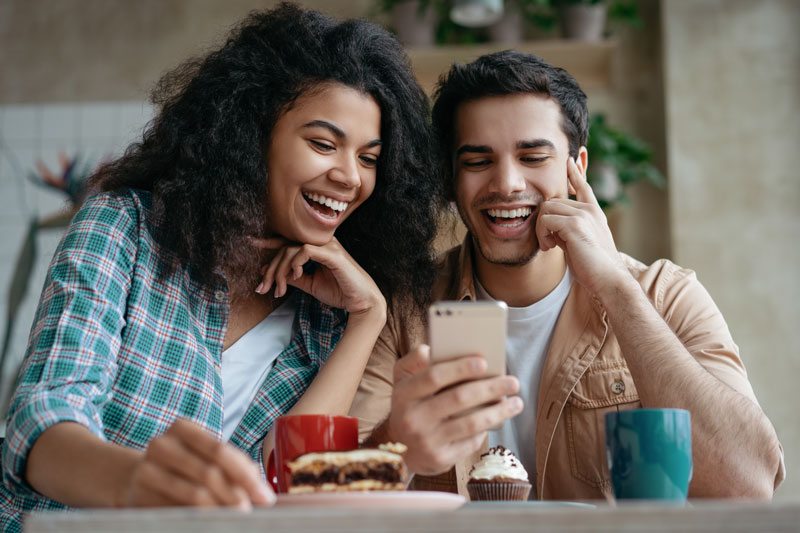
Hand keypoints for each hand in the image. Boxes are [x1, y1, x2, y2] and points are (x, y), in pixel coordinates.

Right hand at [125, 419, 274, 508]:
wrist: (134, 477)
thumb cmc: (182, 466)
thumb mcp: (204, 456)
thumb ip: (231, 466)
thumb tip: (261, 488)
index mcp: (182, 428)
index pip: (220, 451)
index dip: (245, 475)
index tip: (265, 496)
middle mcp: (161, 445)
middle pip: (208, 473)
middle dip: (236, 495)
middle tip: (251, 511)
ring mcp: (146, 470)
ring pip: (194, 494)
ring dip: (221, 509)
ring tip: (236, 518)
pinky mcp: (138, 497)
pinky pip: (177, 510)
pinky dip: (200, 518)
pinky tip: (213, 522)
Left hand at [251, 237, 385, 318]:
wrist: (362, 302)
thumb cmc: (340, 292)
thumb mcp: (311, 285)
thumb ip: (295, 277)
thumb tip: (273, 273)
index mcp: (317, 248)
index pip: (289, 241)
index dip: (269, 242)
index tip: (251, 243)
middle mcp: (322, 243)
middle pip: (285, 247)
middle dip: (270, 268)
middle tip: (263, 287)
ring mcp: (328, 246)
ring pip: (291, 249)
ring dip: (280, 270)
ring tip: (279, 289)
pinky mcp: (332, 254)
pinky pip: (305, 250)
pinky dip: (295, 263)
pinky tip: (296, 276)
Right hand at [387, 345, 521, 475]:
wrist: (398, 449)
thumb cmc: (408, 405)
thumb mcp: (402, 380)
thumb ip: (414, 361)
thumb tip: (430, 349)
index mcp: (404, 394)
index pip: (434, 377)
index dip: (460, 368)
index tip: (484, 362)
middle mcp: (413, 418)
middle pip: (459, 398)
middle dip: (490, 388)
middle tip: (513, 381)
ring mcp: (427, 440)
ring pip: (471, 423)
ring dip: (499, 412)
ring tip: (517, 403)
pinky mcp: (440, 459)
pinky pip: (471, 441)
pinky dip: (487, 429)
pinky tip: (499, 419)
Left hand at [536, 156, 628, 296]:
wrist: (609, 279)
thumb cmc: (594, 267)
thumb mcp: (580, 242)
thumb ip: (568, 230)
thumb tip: (552, 226)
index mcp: (594, 213)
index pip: (583, 186)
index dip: (574, 172)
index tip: (569, 160)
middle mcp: (589, 210)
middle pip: (553, 201)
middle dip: (544, 221)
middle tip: (548, 242)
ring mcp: (583, 215)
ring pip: (546, 208)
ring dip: (541, 228)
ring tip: (549, 246)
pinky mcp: (574, 224)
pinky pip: (545, 220)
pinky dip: (542, 234)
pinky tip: (550, 247)